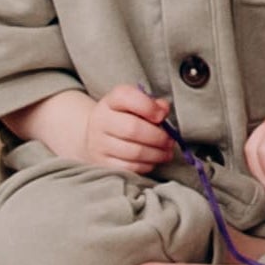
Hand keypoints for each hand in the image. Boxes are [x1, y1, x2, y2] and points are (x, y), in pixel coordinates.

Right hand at [27, 84, 172, 174]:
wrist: (94, 136)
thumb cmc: (124, 118)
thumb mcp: (135, 105)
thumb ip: (152, 104)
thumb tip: (163, 110)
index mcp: (111, 101)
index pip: (126, 96)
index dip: (148, 106)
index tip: (162, 115)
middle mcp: (101, 120)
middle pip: (133, 129)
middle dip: (158, 137)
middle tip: (170, 141)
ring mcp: (99, 144)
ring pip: (134, 152)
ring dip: (157, 154)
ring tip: (167, 152)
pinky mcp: (101, 163)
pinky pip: (130, 168)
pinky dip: (147, 165)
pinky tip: (153, 161)